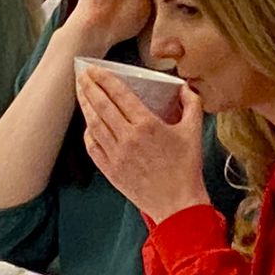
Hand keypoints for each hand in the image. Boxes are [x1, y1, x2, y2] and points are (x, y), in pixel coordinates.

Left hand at [76, 67, 209, 225]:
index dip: (104, 78)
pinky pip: (93, 147)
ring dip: (85, 106)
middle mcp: (127, 137)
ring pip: (93, 124)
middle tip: (81, 74)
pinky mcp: (110, 170)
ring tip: (81, 93)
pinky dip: (88, 133)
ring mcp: (116, 155)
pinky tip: (88, 125)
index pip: (119, 94)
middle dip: (89, 87)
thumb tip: (185, 87)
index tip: (95, 69)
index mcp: (147, 125)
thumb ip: (191, 105)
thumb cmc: (186, 169)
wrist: (178, 205)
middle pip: (101, 106)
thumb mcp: (194, 133)